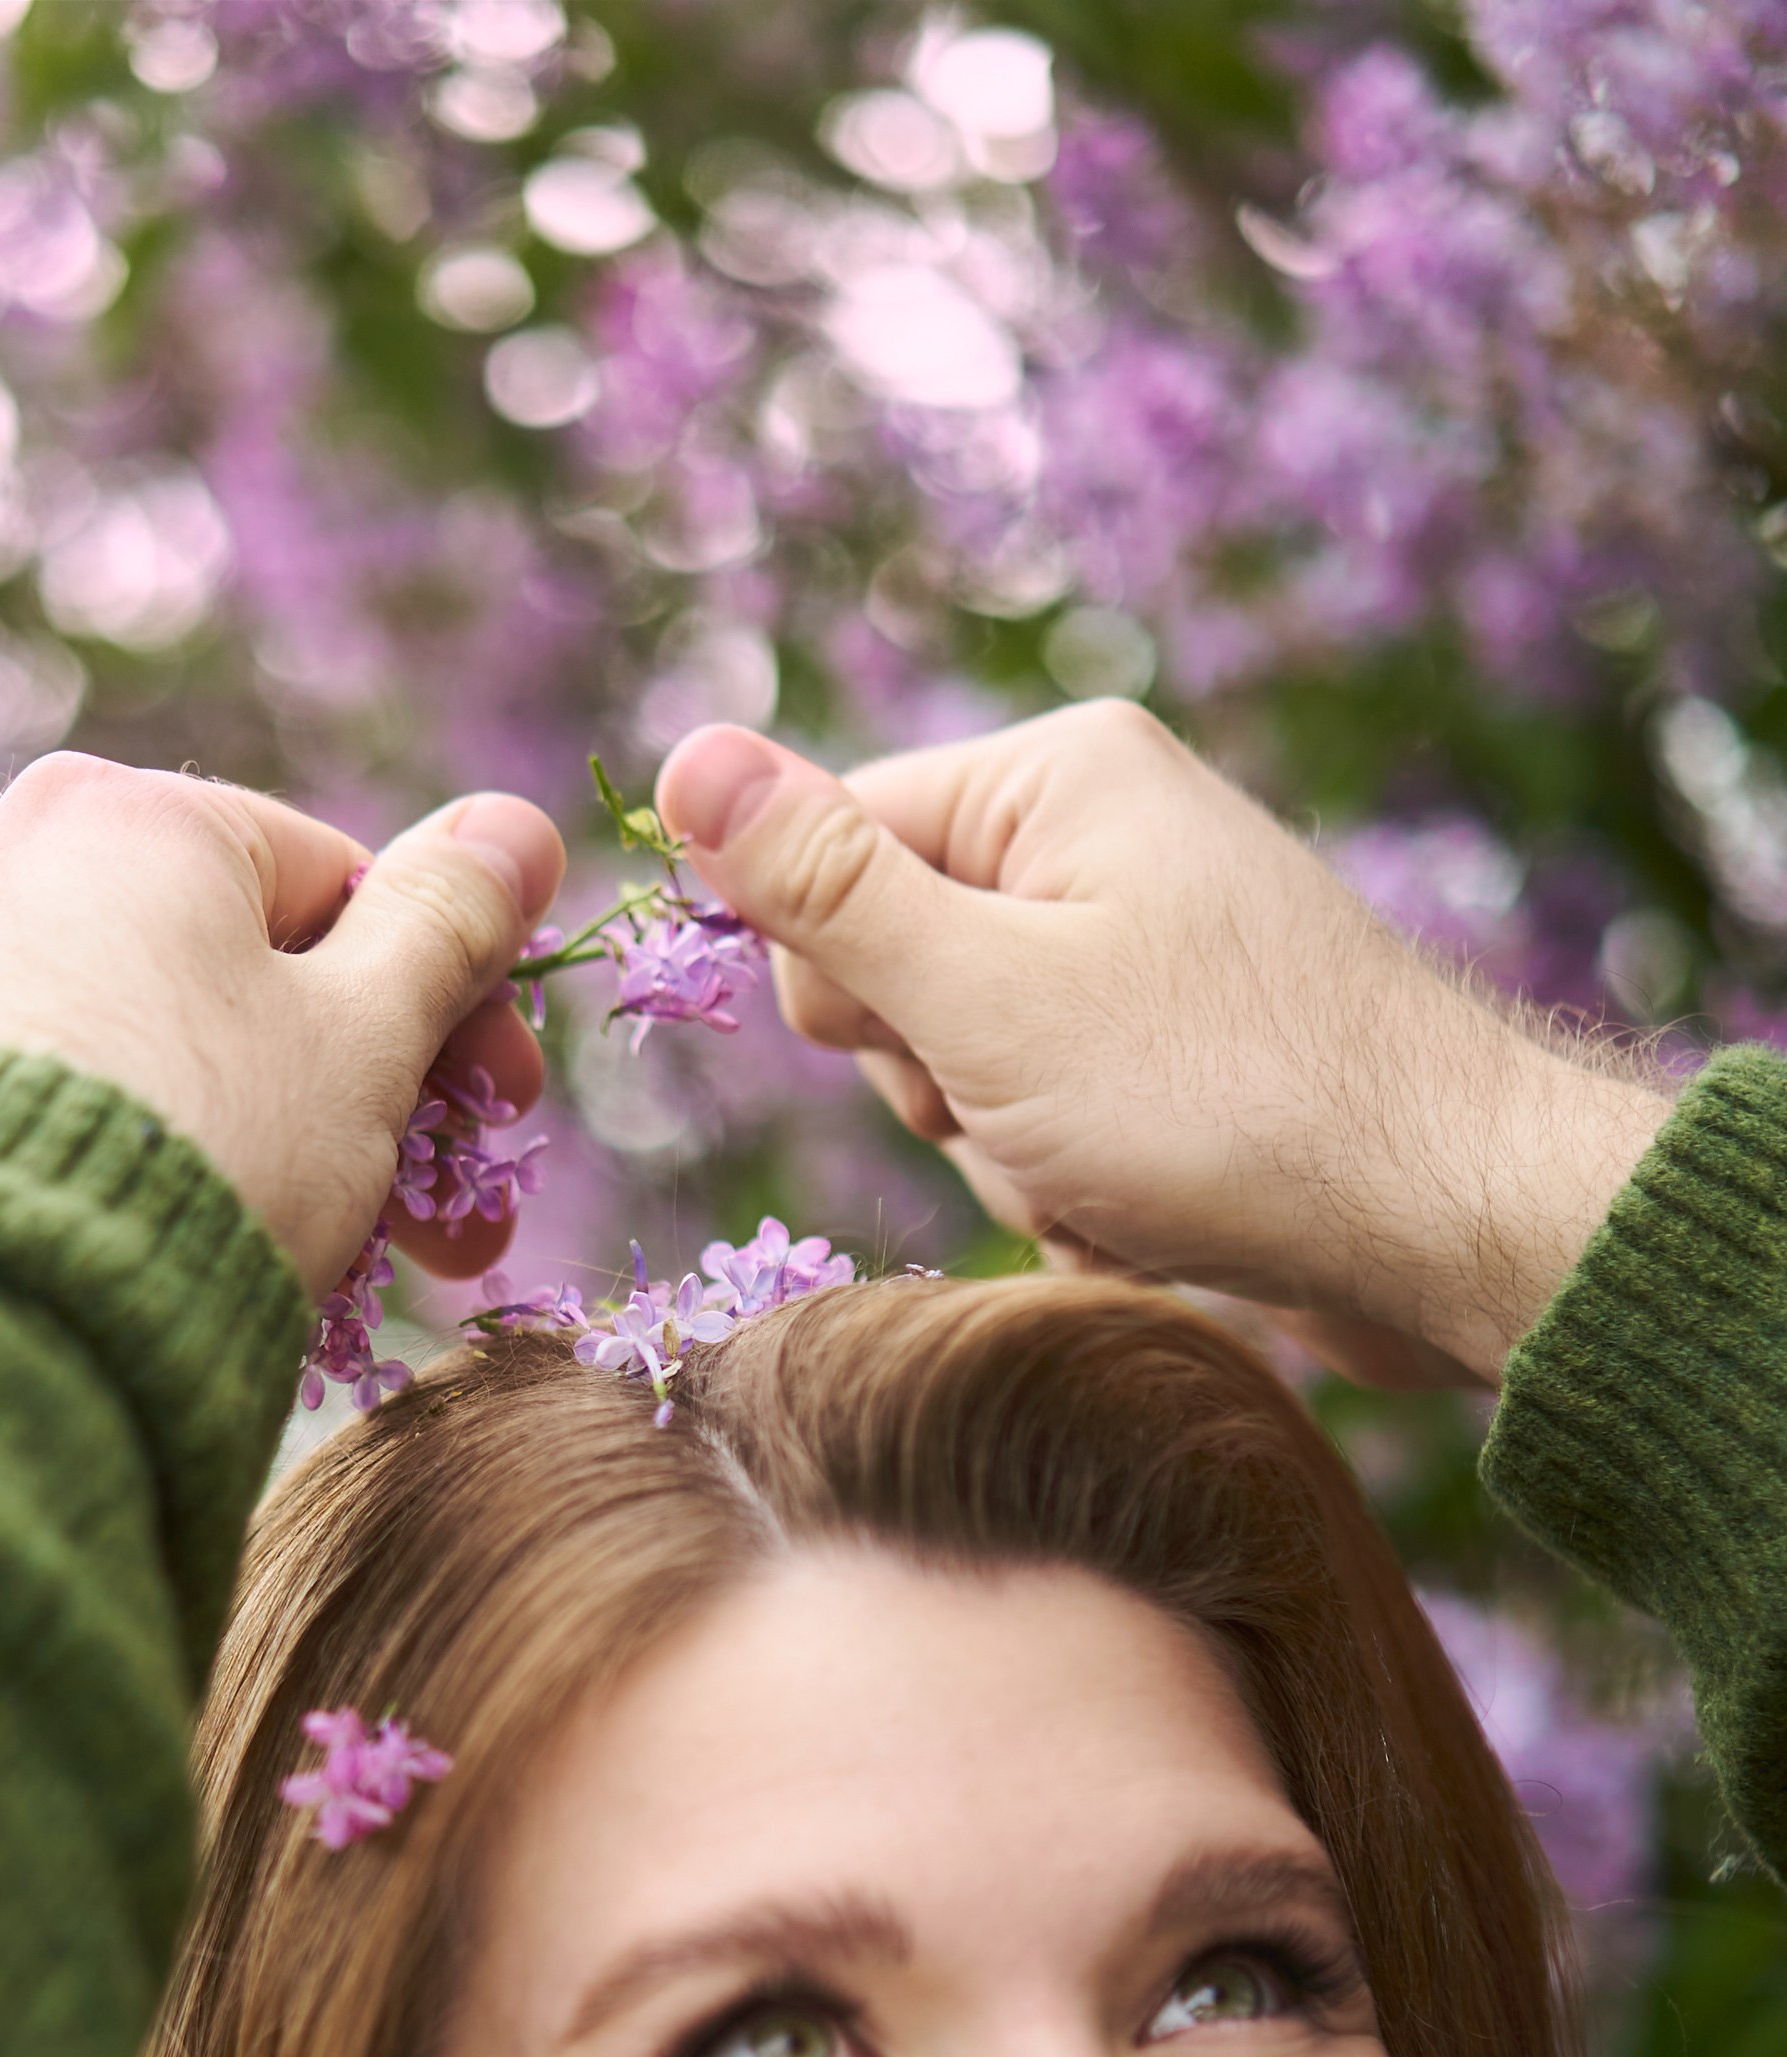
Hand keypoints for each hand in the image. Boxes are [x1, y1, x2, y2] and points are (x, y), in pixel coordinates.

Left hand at [0, 752, 560, 1299]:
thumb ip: (445, 928)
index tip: (497, 1127)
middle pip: (232, 974)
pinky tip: (154, 1260)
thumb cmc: (202, 1155)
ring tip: (306, 1271)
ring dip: (248, 1142)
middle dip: (356, 1103)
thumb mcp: (361, 1042)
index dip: (443, 1012)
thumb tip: (516, 825)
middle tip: (439, 1240)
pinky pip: (30, 1103)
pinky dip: (112, 1163)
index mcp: (133, 815)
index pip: (337, 887)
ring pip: (133, 1044)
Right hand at [656, 706, 1673, 1384]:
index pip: (832, 846)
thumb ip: (825, 890)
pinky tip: (1156, 1214)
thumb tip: (681, 759)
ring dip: (1011, 1156)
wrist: (1448, 1224)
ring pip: (968, 1072)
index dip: (837, 976)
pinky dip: (1078, 1191)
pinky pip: (1052, 1126)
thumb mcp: (983, 996)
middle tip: (1037, 1116)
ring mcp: (1148, 956)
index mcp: (1055, 781)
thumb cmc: (1220, 1102)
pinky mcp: (1182, 1059)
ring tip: (1114, 1176)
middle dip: (942, 1084)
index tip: (919, 1047)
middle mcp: (1103, 846)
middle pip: (897, 972)